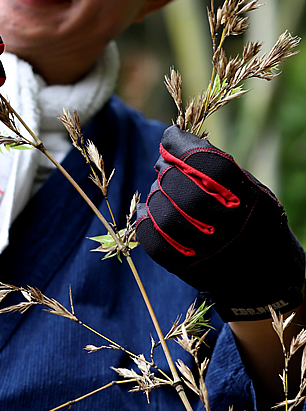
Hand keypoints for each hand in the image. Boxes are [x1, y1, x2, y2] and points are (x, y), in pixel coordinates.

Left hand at [135, 126, 304, 321]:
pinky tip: (154, 210)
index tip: (170, 139)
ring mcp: (201, 246)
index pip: (199, 159)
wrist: (263, 271)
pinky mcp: (181, 265)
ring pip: (159, 207)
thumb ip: (213, 165)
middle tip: (166, 165)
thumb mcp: (247, 186)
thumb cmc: (250, 217)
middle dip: (166, 168)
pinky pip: (150, 236)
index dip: (178, 145)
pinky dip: (147, 218)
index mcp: (242, 195)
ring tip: (166, 191)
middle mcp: (223, 221)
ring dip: (157, 192)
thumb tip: (170, 141)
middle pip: (175, 181)